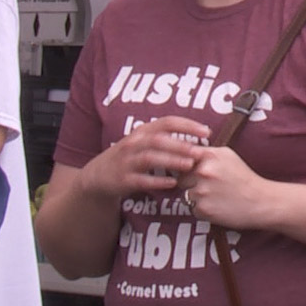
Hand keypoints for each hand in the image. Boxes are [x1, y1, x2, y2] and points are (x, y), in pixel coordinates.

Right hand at [81, 116, 208, 198]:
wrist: (98, 176)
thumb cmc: (131, 159)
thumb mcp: (145, 144)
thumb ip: (167, 140)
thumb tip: (201, 141)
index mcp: (142, 132)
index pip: (167, 122)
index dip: (187, 125)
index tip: (207, 132)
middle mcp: (133, 143)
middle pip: (159, 140)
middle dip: (181, 144)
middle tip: (201, 151)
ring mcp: (127, 161)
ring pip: (150, 158)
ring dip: (171, 161)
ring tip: (190, 165)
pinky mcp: (123, 179)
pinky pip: (141, 180)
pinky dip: (157, 181)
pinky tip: (173, 183)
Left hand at [178, 146, 272, 229]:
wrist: (263, 202)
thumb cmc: (245, 179)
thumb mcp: (228, 156)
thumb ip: (206, 152)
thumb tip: (186, 151)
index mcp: (209, 156)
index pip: (183, 159)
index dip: (189, 167)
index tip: (198, 172)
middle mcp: (203, 172)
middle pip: (182, 178)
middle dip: (192, 183)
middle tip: (212, 187)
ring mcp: (202, 191)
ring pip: (186, 195)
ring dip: (198, 198)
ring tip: (217, 197)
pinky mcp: (203, 209)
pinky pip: (193, 209)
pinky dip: (203, 210)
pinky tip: (218, 206)